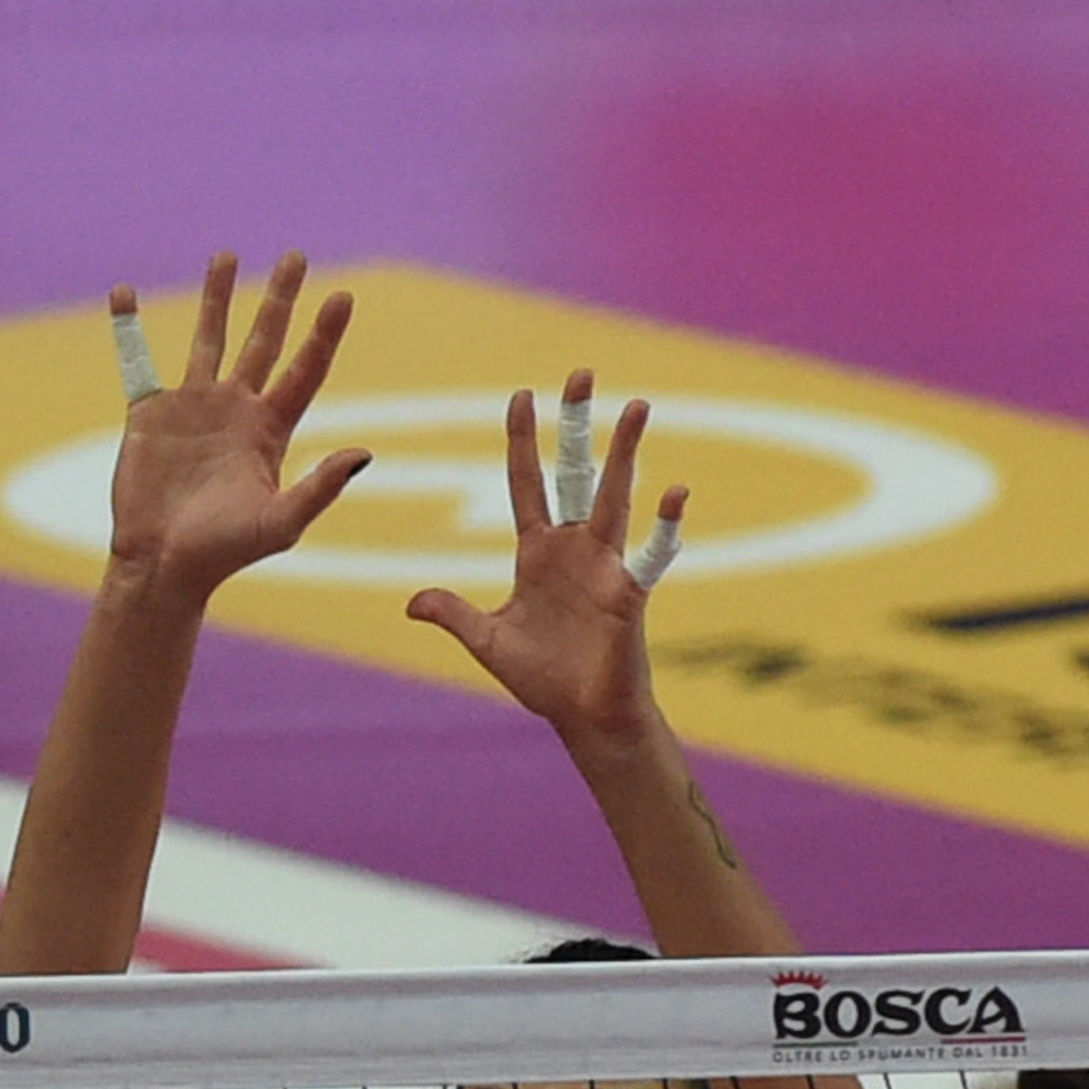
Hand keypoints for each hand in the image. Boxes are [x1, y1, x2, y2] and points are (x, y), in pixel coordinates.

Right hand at [98, 252, 368, 602]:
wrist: (161, 566)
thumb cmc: (224, 553)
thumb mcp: (280, 523)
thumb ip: (320, 488)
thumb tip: (363, 455)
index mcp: (270, 429)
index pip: (305, 369)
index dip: (324, 334)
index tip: (342, 296)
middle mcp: (235, 409)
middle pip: (264, 340)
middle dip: (279, 298)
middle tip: (295, 257)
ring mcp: (192, 407)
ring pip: (208, 338)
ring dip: (216, 297)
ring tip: (226, 256)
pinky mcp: (149, 414)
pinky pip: (137, 359)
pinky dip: (128, 327)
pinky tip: (122, 293)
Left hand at [407, 371, 685, 749]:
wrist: (582, 717)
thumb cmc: (541, 680)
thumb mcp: (487, 643)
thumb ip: (454, 615)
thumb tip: (412, 601)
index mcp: (536, 552)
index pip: (526, 483)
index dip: (522, 441)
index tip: (521, 395)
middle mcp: (572, 547)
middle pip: (573, 471)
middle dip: (576, 424)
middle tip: (581, 372)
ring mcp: (604, 564)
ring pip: (614, 495)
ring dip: (626, 452)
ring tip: (638, 406)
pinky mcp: (629, 592)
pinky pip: (649, 552)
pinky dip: (663, 525)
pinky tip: (676, 492)